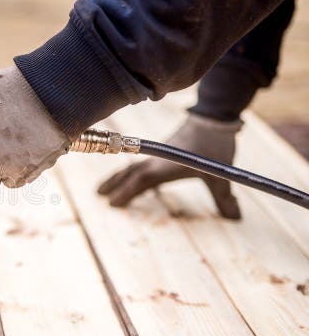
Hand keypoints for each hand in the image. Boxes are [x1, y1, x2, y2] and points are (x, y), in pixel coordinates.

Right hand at [98, 113, 242, 217]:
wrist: (213, 118)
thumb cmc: (214, 146)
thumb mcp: (220, 175)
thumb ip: (224, 197)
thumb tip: (235, 217)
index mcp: (165, 168)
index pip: (140, 182)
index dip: (126, 192)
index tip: (112, 204)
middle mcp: (157, 161)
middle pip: (129, 174)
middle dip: (114, 185)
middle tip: (99, 196)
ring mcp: (158, 155)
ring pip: (132, 167)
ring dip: (117, 177)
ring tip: (103, 187)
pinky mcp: (162, 150)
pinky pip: (139, 163)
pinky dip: (129, 171)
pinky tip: (129, 175)